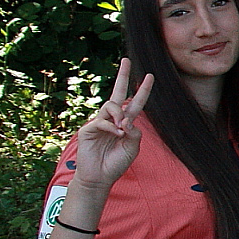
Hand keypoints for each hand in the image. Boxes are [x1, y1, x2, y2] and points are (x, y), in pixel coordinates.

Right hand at [70, 58, 153, 189]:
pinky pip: (101, 121)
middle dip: (122, 76)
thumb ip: (135, 133)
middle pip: (117, 93)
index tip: (150, 76)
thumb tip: (128, 120)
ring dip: (119, 114)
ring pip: (110, 105)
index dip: (142, 90)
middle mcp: (112, 119)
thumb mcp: (132, 148)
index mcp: (125, 123)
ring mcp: (99, 123)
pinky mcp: (88, 129)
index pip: (135, 103)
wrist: (99, 177)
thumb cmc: (116, 163)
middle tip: (126, 60)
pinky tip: (115, 133)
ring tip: (121, 128)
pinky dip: (110, 126)